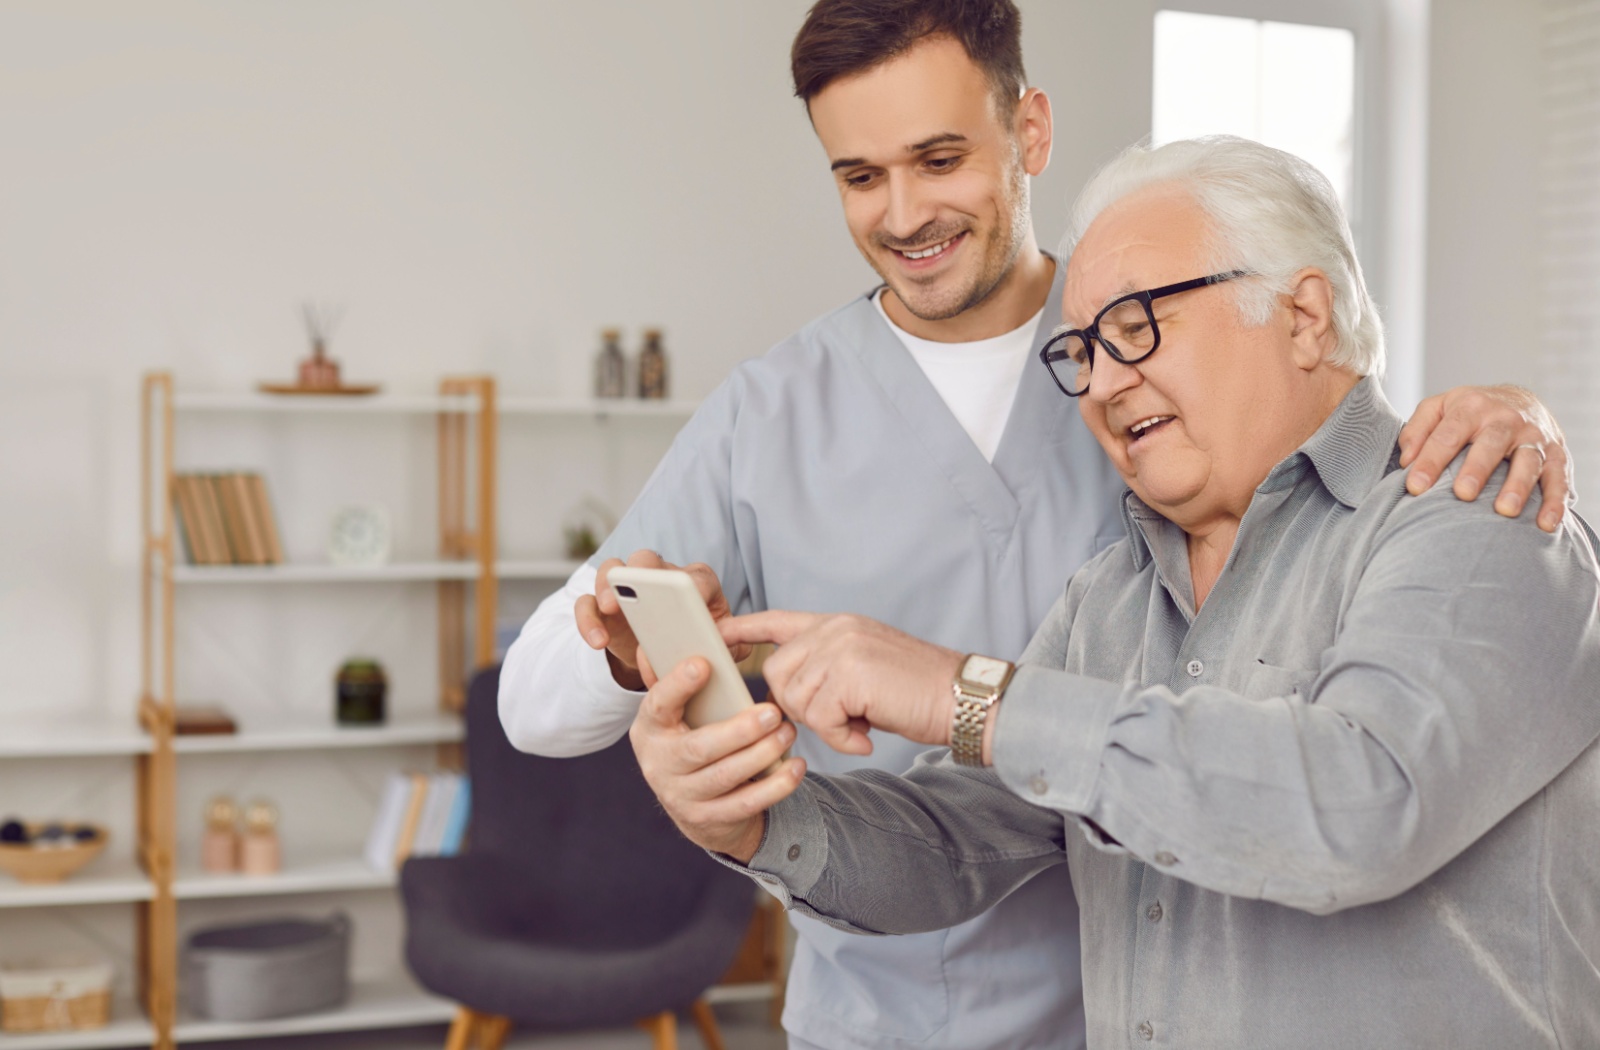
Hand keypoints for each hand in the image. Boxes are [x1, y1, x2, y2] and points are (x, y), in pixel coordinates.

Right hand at [575, 551, 742, 689]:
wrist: (666, 656)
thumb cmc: (697, 645)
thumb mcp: (720, 648)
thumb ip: (729, 646)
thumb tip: (724, 646)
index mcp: (696, 582)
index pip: (696, 575)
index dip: (692, 585)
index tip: (690, 602)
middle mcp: (658, 575)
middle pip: (647, 559)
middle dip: (642, 572)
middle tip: (641, 590)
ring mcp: (626, 587)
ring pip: (611, 569)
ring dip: (608, 585)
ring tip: (610, 610)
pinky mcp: (601, 607)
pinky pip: (586, 603)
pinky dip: (588, 619)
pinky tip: (597, 642)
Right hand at [629, 656, 804, 861]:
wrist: (694, 806)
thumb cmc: (693, 740)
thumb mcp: (679, 715)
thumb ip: (682, 683)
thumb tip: (685, 643)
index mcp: (650, 729)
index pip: (657, 704)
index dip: (677, 685)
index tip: (704, 664)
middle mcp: (659, 764)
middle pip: (699, 748)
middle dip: (739, 730)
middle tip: (772, 711)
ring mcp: (681, 795)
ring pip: (725, 776)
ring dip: (762, 754)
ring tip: (787, 731)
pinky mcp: (707, 819)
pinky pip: (746, 803)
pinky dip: (775, 786)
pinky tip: (796, 766)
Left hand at [721, 611, 963, 756]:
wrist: (961, 698)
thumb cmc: (918, 692)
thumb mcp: (865, 667)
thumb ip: (828, 669)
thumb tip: (790, 695)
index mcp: (837, 624)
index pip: (778, 620)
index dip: (744, 629)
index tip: (718, 635)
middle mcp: (836, 629)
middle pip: (778, 673)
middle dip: (798, 707)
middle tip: (839, 719)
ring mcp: (842, 648)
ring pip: (796, 699)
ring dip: (825, 725)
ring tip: (859, 724)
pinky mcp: (850, 674)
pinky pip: (819, 719)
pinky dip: (840, 738)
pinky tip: (866, 736)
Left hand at [1399, 385, 1571, 531]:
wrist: (1521, 401)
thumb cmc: (1469, 412)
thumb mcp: (1438, 408)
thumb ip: (1417, 430)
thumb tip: (1406, 461)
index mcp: (1471, 407)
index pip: (1448, 434)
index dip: (1431, 460)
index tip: (1415, 487)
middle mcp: (1505, 419)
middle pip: (1491, 443)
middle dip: (1478, 468)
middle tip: (1463, 493)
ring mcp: (1533, 437)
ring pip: (1528, 461)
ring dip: (1518, 486)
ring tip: (1505, 511)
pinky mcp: (1556, 454)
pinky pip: (1558, 477)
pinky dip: (1555, 500)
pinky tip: (1546, 523)